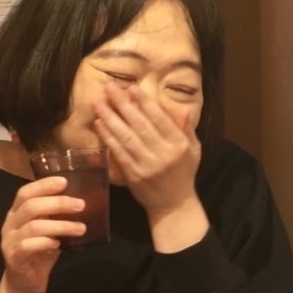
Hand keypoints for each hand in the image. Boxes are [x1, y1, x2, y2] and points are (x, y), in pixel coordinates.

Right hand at [0, 174, 84, 292]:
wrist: (23, 287)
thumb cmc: (39, 255)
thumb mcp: (50, 233)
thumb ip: (58, 218)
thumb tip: (83, 204)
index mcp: (17, 214)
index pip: (25, 193)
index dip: (43, 185)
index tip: (65, 181)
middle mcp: (10, 224)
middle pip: (31, 206)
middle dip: (58, 203)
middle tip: (81, 205)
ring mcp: (10, 241)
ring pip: (34, 226)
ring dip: (61, 225)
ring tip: (81, 228)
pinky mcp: (14, 258)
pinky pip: (28, 246)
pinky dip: (46, 242)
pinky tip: (59, 244)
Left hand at [92, 83, 202, 223]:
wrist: (174, 205)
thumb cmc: (184, 173)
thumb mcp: (194, 149)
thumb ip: (187, 128)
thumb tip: (184, 108)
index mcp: (179, 144)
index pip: (160, 119)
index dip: (145, 102)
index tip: (132, 88)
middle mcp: (163, 153)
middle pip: (140, 124)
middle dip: (122, 104)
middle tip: (109, 88)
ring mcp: (147, 165)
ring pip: (126, 137)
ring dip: (110, 118)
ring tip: (98, 103)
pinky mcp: (133, 175)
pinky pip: (119, 152)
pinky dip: (108, 137)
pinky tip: (99, 124)